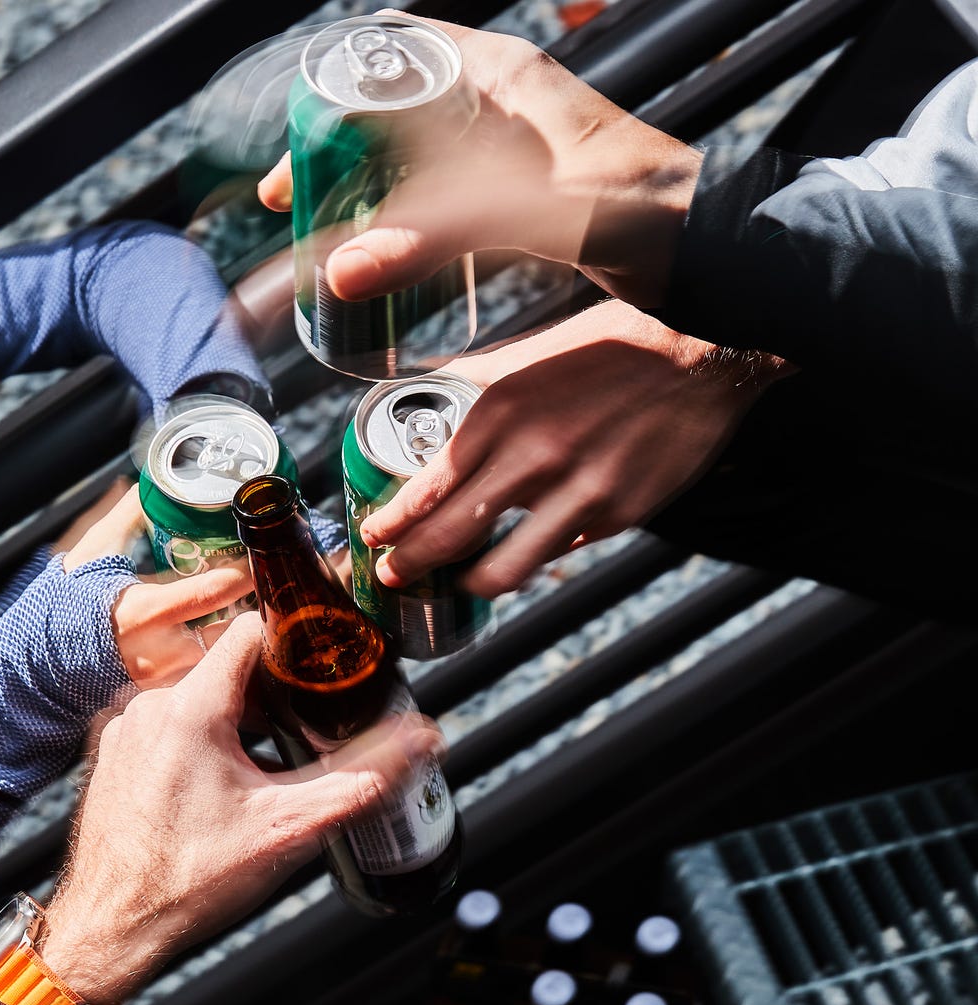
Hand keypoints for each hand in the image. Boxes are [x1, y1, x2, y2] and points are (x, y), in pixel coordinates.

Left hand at [39, 613, 444, 1004]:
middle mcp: (147, 705)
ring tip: (267, 761)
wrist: (112, 930)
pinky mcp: (112, 753)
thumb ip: (363, 777)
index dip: (293, 640)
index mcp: (190, 707)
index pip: (249, 629)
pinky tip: (221, 784)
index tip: (321, 662)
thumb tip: (420, 741)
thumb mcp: (290, 827)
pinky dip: (199, 738)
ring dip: (235, 718)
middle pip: (226, 667)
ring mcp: (124, 729)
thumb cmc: (188, 882)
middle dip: (271, 693)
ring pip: (195, 695)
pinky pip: (166, 722)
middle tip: (306, 727)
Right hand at [63, 486, 252, 687]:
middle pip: (228, 627)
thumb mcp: (95, 552)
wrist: (39, 663)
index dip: (242, 574)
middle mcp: (160, 650)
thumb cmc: (65, 604)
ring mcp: (164, 677)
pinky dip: (215, 651)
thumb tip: (157, 483)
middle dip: (248, 605)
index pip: (211, 593)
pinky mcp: (164, 692)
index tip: (258, 555)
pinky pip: (203, 671)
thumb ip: (130, 515)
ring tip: (242, 604)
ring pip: (219, 652)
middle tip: (260, 580)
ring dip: (234, 629)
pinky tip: (217, 632)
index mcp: (144, 611)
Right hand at [258, 14, 700, 307]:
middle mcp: (500, 105)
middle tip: (299, 209)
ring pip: (414, 160)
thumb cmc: (648, 210)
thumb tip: (343, 267)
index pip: (389, 55)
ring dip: (369, 196)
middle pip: (390, 111)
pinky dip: (407, 225)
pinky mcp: (521, 198)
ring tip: (333, 241)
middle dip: (337, 156)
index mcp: (501, 78)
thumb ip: (439, 235)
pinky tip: (393, 259)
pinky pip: (442, 200)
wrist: (711, 250)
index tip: (292, 156)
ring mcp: (509, 153)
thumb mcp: (534, 214)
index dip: (328, 97)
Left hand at [360, 301, 793, 597]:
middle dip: (410, 566)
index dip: (393, 525)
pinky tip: (524, 551)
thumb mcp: (531, 354)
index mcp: (500, 411)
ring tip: (459, 581)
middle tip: (394, 576)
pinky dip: (534, 558)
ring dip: (470, 583)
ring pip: (501, 570)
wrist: (702, 354)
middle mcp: (532, 456)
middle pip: (449, 536)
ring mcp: (576, 493)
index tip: (375, 539)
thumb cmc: (611, 347)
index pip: (426, 488)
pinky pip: (557, 554)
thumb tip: (430, 390)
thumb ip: (477, 382)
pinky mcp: (615, 516)